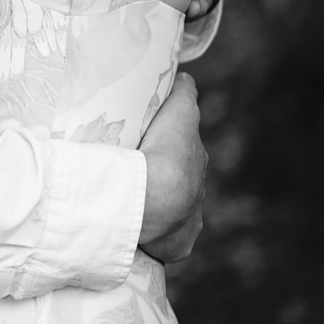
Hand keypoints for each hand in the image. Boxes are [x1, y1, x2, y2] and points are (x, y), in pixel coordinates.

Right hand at [135, 73, 206, 258]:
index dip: (166, 147)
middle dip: (158, 178)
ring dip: (153, 207)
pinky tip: (135, 230)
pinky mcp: (178, 246)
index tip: (148, 146)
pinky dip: (152, 236)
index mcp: (195, 163)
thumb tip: (184, 77)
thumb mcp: (178, 111)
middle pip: (177, 183)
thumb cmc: (165, 150)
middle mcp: (198, 193)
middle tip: (130, 172)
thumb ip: (183, 93)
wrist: (156, 198)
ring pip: (171, 212)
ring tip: (125, 201)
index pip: (182, 153)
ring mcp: (189, 222)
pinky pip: (164, 240)